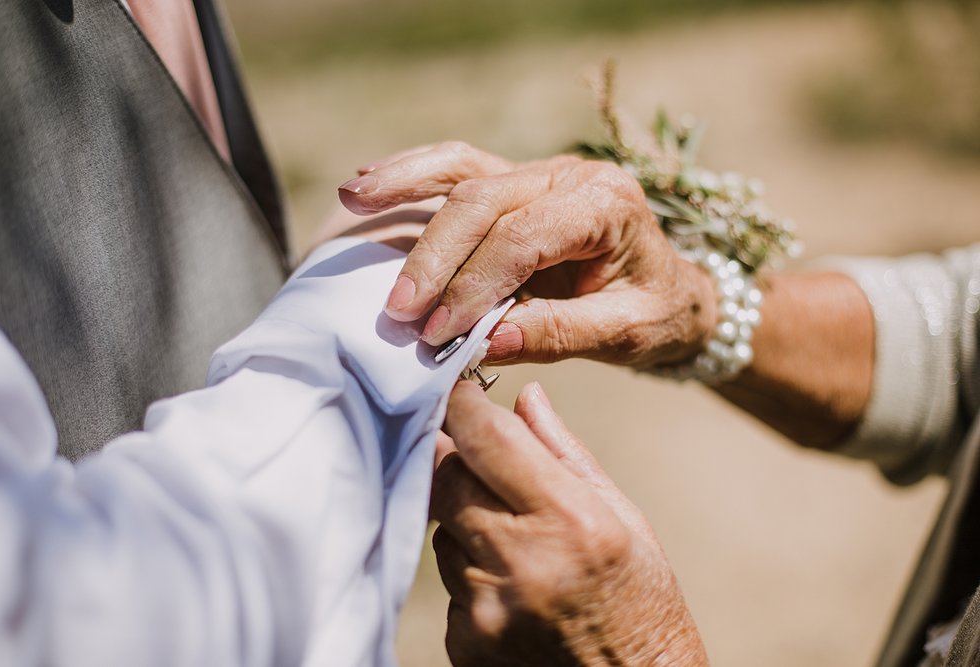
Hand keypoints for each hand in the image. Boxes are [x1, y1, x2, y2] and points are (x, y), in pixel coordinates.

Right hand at [338, 142, 715, 367]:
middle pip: (484, 201)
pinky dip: (413, 173)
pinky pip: (458, 167)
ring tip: (352, 197)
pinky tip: (369, 181)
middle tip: (398, 310)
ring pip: (463, 168)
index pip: (524, 238)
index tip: (439, 334)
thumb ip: (560, 333)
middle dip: (434, 255)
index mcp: (607, 204)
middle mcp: (571, 174)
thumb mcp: (625, 333)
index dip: (475, 286)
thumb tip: (484, 342)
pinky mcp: (515, 182)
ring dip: (404, 184)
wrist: (673, 287)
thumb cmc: (655, 312)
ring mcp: (540, 171)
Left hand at [430, 381, 708, 666]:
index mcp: (571, 521)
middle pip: (447, 477)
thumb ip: (564, 452)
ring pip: (440, 527)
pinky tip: (507, 579)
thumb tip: (525, 397)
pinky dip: (467, 567)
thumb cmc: (640, 599)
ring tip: (511, 534)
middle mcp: (522, 563)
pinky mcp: (466, 641)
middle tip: (477, 452)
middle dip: (456, 454)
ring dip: (462, 515)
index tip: (461, 392)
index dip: (465, 405)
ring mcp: (488, 607)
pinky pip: (446, 579)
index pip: (488, 440)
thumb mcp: (623, 516)